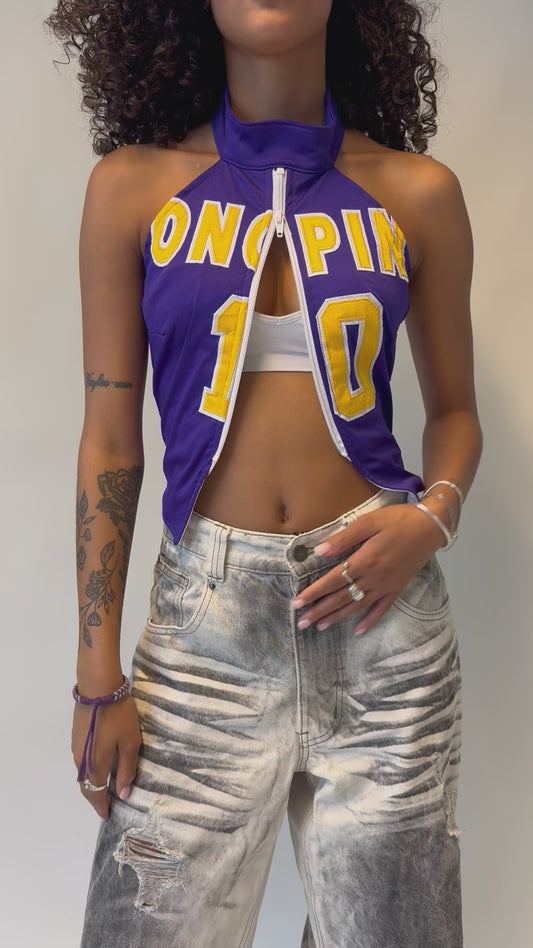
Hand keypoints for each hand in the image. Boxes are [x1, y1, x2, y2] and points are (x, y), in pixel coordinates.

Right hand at [72, 696, 141, 819]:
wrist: (98, 687)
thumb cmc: (118, 715)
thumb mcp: (130, 742)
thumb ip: (127, 769)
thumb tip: (122, 794)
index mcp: (95, 766)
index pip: (96, 794)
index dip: (102, 807)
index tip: (108, 815)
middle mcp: (81, 761)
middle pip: (86, 787)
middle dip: (96, 798)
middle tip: (107, 805)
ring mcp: (76, 748)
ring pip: (83, 774)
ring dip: (92, 784)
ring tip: (106, 787)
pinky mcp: (76, 737)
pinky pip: (81, 762)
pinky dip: (89, 771)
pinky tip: (100, 766)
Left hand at [292, 503, 444, 635]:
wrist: (430, 527)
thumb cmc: (397, 520)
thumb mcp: (368, 522)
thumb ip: (343, 539)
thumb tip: (319, 552)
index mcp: (364, 561)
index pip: (333, 581)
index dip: (314, 592)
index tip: (297, 602)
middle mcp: (374, 578)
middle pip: (341, 598)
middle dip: (320, 611)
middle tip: (301, 623)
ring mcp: (386, 586)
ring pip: (357, 606)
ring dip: (337, 618)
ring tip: (320, 627)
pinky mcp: (397, 588)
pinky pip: (381, 609)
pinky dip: (369, 621)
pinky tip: (358, 630)